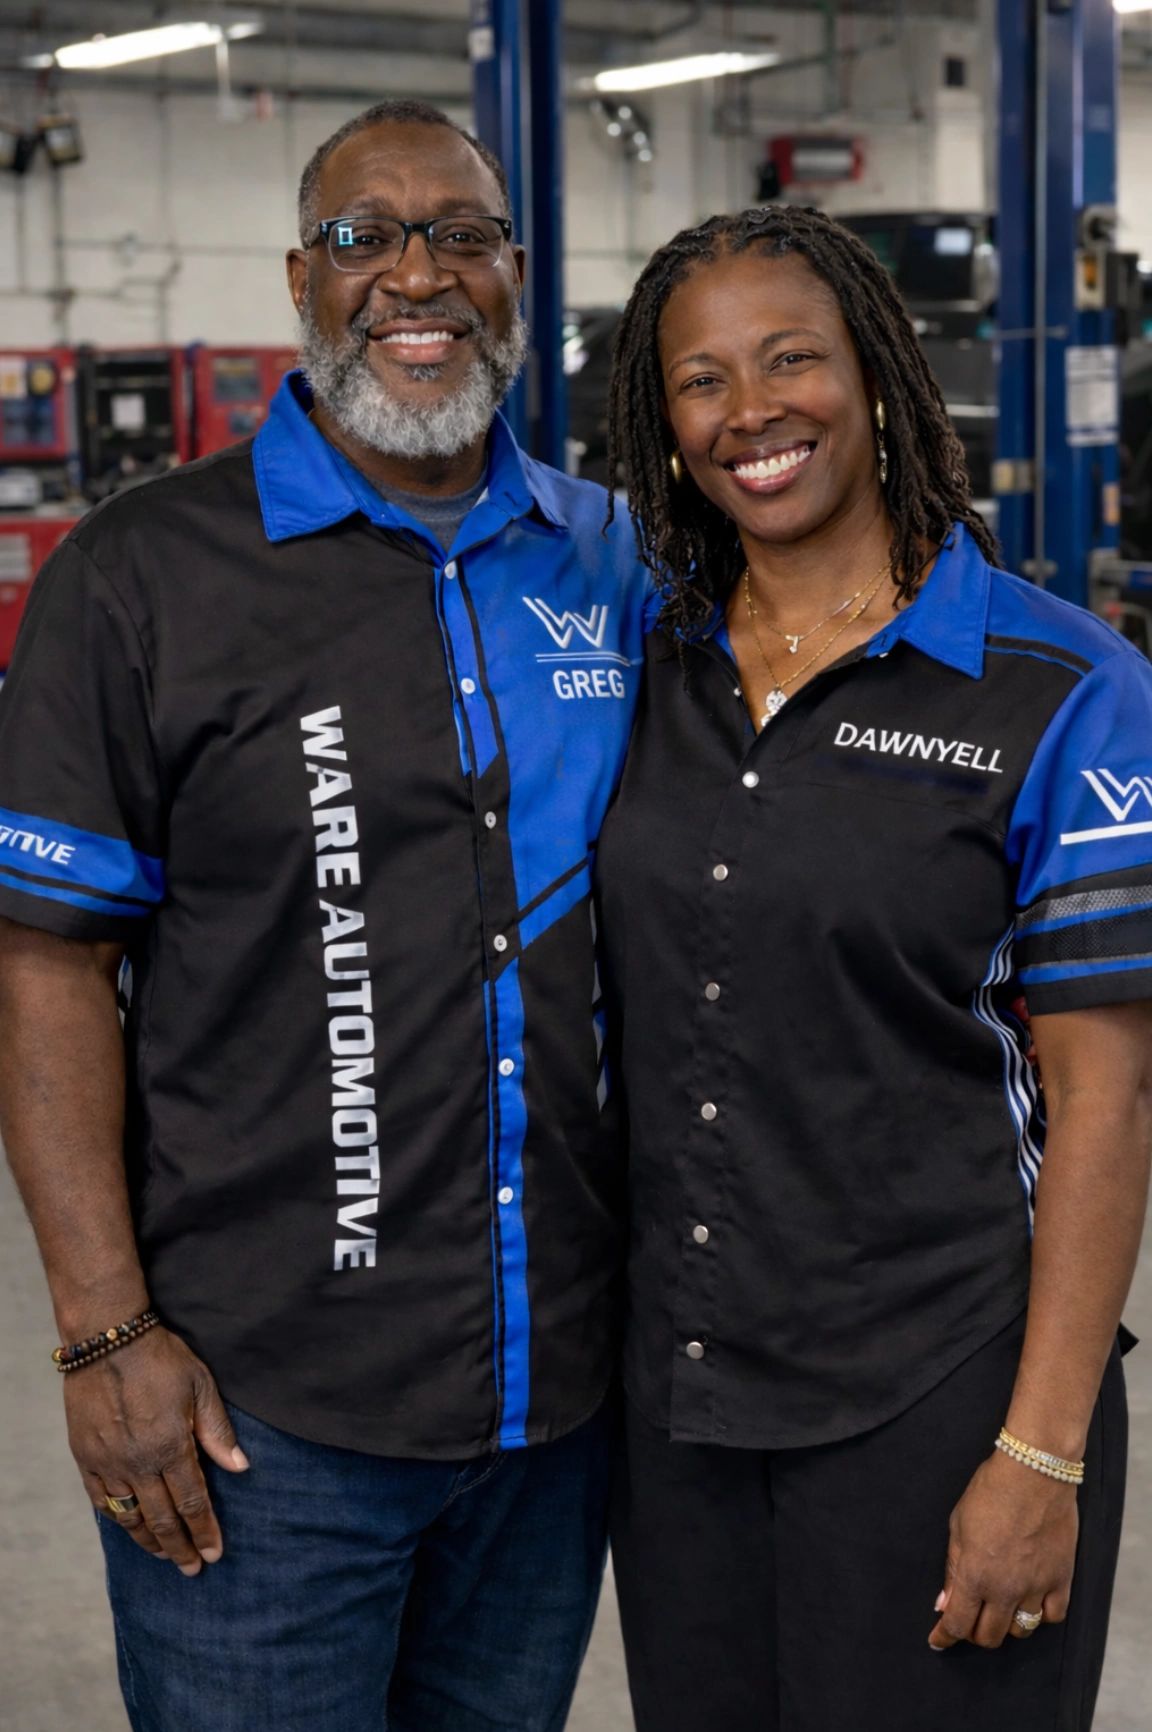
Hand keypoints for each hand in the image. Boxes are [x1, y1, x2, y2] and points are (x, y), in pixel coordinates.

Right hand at [64, 1326, 248, 1574]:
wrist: (107, 1339)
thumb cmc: (162, 1358)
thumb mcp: (200, 1387)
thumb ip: (218, 1432)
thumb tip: (241, 1468)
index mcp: (171, 1447)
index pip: (192, 1503)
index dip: (205, 1531)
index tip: (215, 1553)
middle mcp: (138, 1463)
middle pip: (162, 1518)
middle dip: (180, 1547)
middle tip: (193, 1569)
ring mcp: (108, 1463)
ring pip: (130, 1516)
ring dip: (149, 1541)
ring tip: (165, 1556)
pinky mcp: (84, 1456)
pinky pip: (100, 1500)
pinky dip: (116, 1519)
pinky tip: (128, 1528)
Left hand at [928, 1450, 1078, 1649]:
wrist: (1034, 1473)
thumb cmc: (990, 1492)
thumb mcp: (958, 1526)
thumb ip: (953, 1569)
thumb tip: (944, 1603)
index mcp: (975, 1576)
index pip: (957, 1624)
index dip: (944, 1637)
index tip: (937, 1641)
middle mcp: (1006, 1589)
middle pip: (989, 1636)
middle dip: (974, 1633)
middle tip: (969, 1620)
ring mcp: (1036, 1586)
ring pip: (1021, 1631)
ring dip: (1007, 1626)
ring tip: (1000, 1609)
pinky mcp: (1061, 1578)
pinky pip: (1053, 1615)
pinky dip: (1041, 1616)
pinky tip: (1032, 1603)